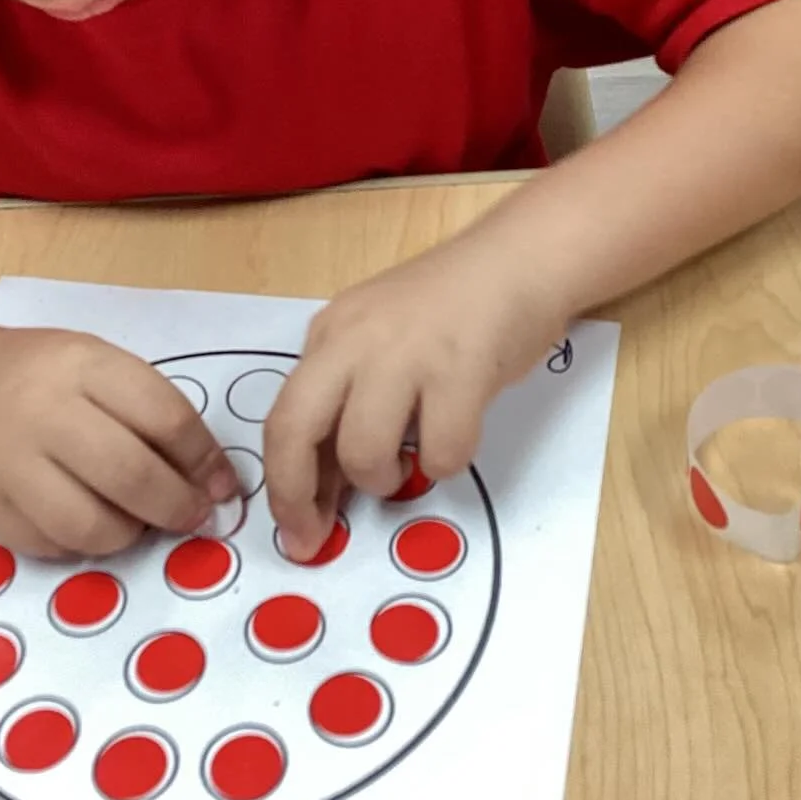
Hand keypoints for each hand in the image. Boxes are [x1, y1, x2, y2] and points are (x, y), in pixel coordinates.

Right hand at [0, 325, 238, 558]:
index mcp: (84, 366)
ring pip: (89, 523)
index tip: (223, 485)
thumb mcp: (103, 368)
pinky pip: (52, 546)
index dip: (204, 458)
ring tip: (139, 520)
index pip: (163, 416)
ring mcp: (8, 463)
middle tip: (195, 517)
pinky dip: (85, 544)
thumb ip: (154, 413)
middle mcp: (42, 411)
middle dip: (177, 506)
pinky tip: (93, 522)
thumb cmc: (49, 377)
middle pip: (128, 473)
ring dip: (131, 533)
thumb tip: (212, 480)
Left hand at [264, 240, 565, 560]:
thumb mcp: (380, 341)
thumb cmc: (453, 308)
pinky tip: (457, 432)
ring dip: (382, 479)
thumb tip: (325, 484)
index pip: (282, 416)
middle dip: (295, 497)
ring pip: (362, 451)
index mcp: (331, 334)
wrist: (518, 260)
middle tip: (314, 538)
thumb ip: (348, 398)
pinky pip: (440, 453)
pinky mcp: (459, 369)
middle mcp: (355, 339)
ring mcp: (405, 352)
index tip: (296, 525)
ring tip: (408, 461)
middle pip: (293, 430)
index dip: (282, 483)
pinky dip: (446, 463)